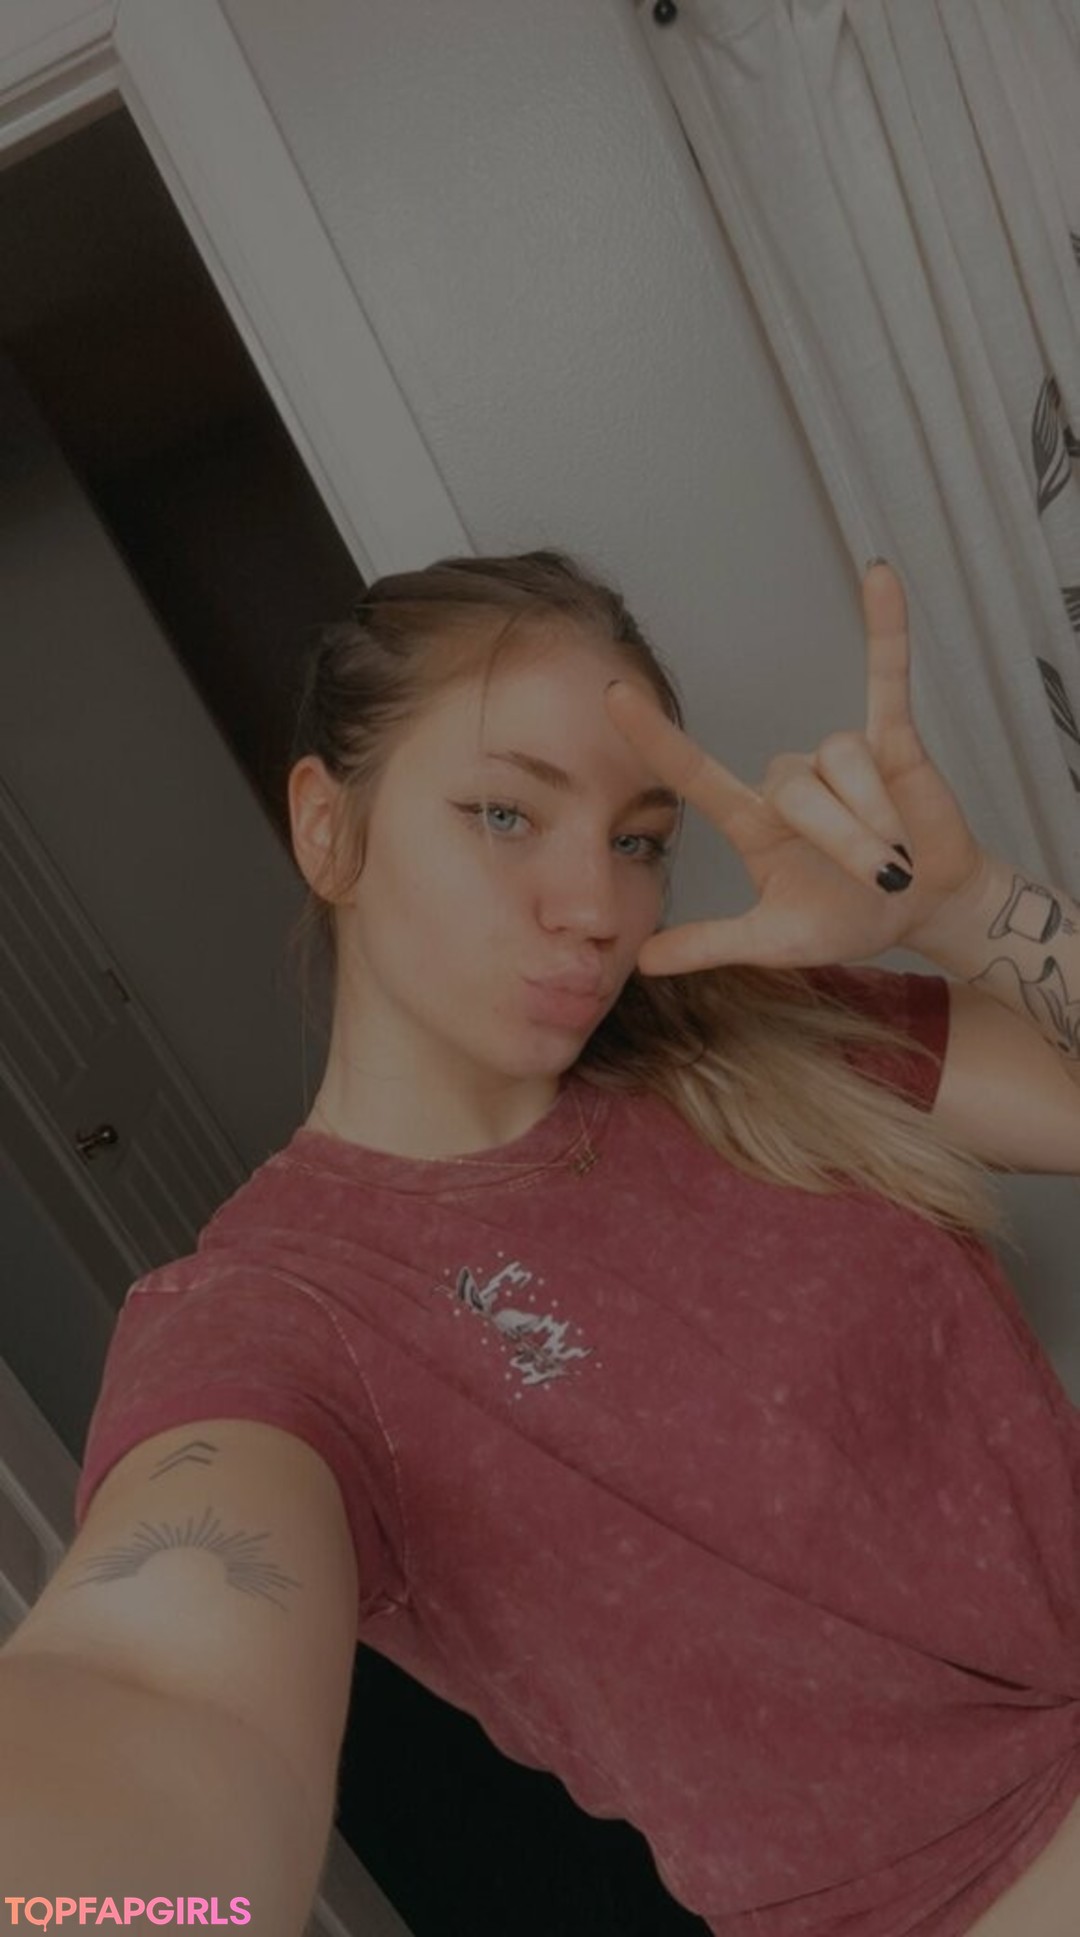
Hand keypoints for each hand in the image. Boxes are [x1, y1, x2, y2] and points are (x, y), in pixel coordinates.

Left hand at [605, 561, 987, 976]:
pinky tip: (880, 576)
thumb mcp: (776, 942)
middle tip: (881, 881)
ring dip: (878, 817)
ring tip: (901, 853)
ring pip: (844, 763)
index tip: (613, 695)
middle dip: (846, 841)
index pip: (692, 772)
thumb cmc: (846, 920)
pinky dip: (887, 631)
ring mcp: (836, 757)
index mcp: (754, 821)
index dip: (655, 737)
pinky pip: (886, 678)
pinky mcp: (891, 739)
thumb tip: (643, 962)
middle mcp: (788, 781)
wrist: (924, 908)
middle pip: (799, 791)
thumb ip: (713, 944)